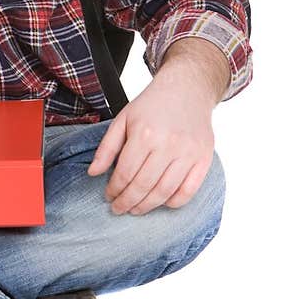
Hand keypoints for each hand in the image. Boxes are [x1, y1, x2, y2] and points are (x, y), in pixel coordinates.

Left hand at [86, 76, 215, 215]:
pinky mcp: (204, 159)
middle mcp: (168, 144)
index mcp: (145, 133)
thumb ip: (107, 148)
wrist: (187, 89)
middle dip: (127, 202)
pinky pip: (189, 191)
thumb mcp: (123, 120)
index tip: (109, 196)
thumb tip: (93, 173)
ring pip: (165, 192)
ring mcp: (188, 153)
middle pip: (144, 186)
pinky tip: (161, 203)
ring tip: (136, 209)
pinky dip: (174, 202)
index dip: (115, 190)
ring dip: (147, 206)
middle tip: (119, 208)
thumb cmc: (152, 105)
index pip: (125, 173)